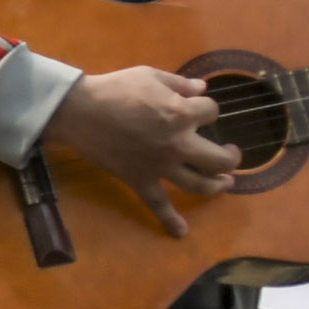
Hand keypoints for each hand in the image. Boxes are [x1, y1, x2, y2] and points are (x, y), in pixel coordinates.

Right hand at [47, 64, 239, 238]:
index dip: (206, 108)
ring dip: (218, 185)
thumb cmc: (114, 89)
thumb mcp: (150, 75)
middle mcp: (178, 144)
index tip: (196, 106)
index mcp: (181, 114)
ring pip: (200, 184)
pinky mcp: (141, 180)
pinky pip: (158, 204)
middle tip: (229, 152)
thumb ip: (179, 83)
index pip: (211, 112)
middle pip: (220, 159)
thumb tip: (201, 88)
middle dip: (231, 156)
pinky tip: (181, 232)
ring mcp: (161, 166)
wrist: (78, 111)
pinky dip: (170, 220)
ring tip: (225, 181)